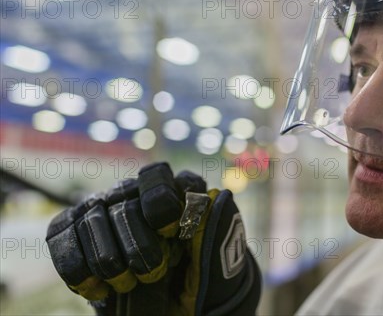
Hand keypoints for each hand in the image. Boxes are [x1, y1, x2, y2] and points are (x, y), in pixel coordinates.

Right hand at [46, 162, 260, 315]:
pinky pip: (62, 238)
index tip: (173, 234)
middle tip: (153, 274)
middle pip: (125, 207)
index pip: (158, 176)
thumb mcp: (219, 263)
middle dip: (139, 250)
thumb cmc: (199, 282)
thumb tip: (215, 197)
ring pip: (92, 221)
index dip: (163, 206)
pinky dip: (79, 271)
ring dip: (111, 264)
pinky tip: (100, 289)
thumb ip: (221, 230)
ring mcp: (103, 208)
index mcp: (176, 190)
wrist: (173, 308)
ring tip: (129, 284)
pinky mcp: (73, 229)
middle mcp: (137, 192)